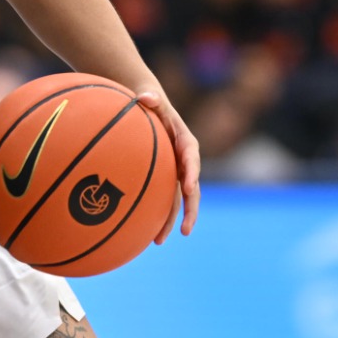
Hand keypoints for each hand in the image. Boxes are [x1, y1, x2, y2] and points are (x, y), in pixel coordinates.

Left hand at [135, 89, 200, 241]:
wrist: (149, 107)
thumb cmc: (149, 102)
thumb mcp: (150, 96)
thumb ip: (150, 98)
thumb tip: (145, 97)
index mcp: (184, 140)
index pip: (191, 155)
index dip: (191, 171)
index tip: (188, 186)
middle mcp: (184, 160)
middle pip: (192, 187)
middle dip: (190, 209)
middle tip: (186, 229)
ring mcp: (176, 171)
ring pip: (178, 199)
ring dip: (172, 220)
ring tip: (158, 241)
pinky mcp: (166, 179)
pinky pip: (165, 199)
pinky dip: (159, 215)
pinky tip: (145, 233)